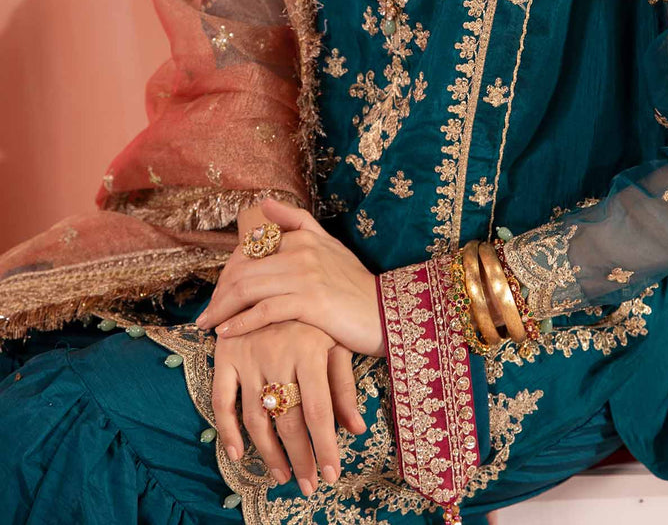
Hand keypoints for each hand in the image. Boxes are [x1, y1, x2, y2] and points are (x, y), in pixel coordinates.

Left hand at [195, 198, 385, 357]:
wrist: (384, 311)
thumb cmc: (353, 284)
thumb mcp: (328, 245)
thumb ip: (297, 222)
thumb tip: (264, 201)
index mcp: (302, 236)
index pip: (248, 250)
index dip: (227, 273)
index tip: (218, 295)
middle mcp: (301, 251)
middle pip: (242, 269)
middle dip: (218, 293)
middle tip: (207, 315)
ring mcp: (305, 275)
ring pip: (248, 288)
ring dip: (221, 309)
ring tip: (208, 325)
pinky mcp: (310, 301)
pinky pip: (264, 310)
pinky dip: (240, 323)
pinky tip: (226, 334)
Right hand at [212, 316, 366, 493]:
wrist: (275, 271)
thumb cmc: (313, 314)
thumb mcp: (335, 341)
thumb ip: (343, 385)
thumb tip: (357, 428)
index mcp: (309, 348)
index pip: (318, 409)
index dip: (325, 446)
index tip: (332, 475)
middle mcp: (276, 352)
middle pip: (288, 419)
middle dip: (300, 458)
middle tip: (309, 486)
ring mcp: (247, 355)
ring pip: (256, 417)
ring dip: (268, 453)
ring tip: (283, 477)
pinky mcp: (225, 355)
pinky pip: (221, 401)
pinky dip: (227, 430)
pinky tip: (238, 455)